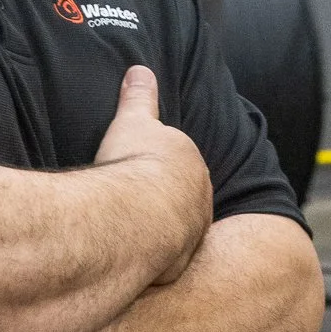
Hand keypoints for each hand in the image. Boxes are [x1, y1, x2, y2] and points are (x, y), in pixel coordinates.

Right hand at [94, 65, 211, 282]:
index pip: (179, 163)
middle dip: (165, 199)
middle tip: (133, 203)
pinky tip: (131, 256)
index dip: (160, 167)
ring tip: (130, 231)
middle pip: (183, 197)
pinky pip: (166, 259)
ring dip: (160, 229)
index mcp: (191, 163)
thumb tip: (139, 69)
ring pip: (179, 229)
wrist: (136, 218)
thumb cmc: (132, 166)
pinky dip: (152, 257)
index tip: (142, 171)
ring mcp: (193, 232)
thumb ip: (138, 96)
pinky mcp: (179, 262)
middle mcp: (200, 197)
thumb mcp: (132, 122)